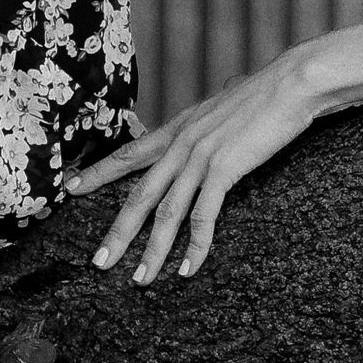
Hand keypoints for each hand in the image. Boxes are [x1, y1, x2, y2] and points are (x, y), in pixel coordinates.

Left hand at [69, 52, 335, 285]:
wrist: (292, 83)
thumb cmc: (267, 94)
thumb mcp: (225, 106)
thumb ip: (213, 120)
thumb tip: (216, 111)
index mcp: (178, 128)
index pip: (129, 154)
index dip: (99, 173)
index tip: (70, 189)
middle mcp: (180, 144)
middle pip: (139, 194)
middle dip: (117, 232)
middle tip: (99, 262)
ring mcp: (199, 156)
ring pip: (166, 212)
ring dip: (153, 251)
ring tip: (139, 279)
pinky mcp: (224, 168)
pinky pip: (202, 215)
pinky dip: (194, 246)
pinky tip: (187, 270)